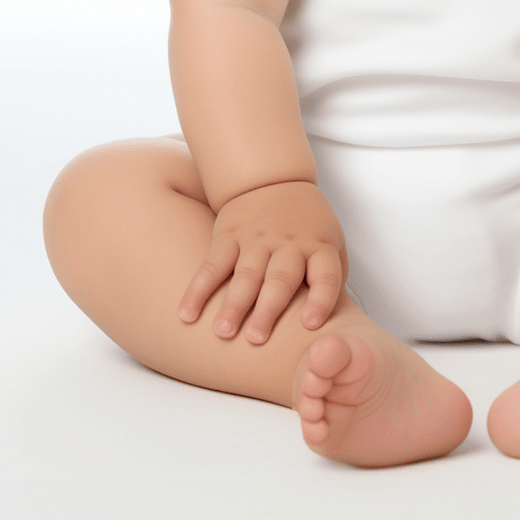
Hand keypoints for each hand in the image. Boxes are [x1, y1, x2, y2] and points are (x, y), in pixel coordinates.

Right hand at [176, 180, 347, 343]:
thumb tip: (331, 324)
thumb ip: (332, 280)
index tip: (311, 324)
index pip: (325, 274)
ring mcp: (257, 240)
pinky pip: (212, 265)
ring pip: (245, 275)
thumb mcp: (331, 242)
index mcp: (318, 247)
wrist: (272, 180)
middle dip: (268, 310)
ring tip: (223, 332)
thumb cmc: (306, 225)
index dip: (320, 299)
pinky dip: (198, 290)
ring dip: (233, 305)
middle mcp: (288, 244)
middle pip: (280, 279)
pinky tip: (188, 314)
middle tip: (256, 339)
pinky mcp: (228, 237)